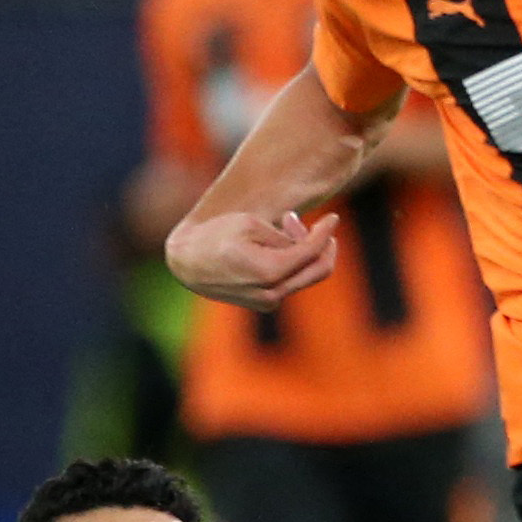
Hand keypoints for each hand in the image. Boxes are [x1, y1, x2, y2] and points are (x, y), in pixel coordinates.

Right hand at [167, 207, 340, 309]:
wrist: (187, 263)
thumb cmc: (216, 236)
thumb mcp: (251, 224)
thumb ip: (285, 236)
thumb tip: (310, 244)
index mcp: (269, 272)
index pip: (312, 252)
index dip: (325, 232)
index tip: (333, 217)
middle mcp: (272, 293)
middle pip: (318, 270)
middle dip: (320, 242)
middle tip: (305, 220)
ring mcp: (269, 302)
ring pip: (305, 275)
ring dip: (303, 249)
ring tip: (285, 221)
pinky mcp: (265, 303)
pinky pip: (291, 282)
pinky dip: (292, 262)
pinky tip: (277, 243)